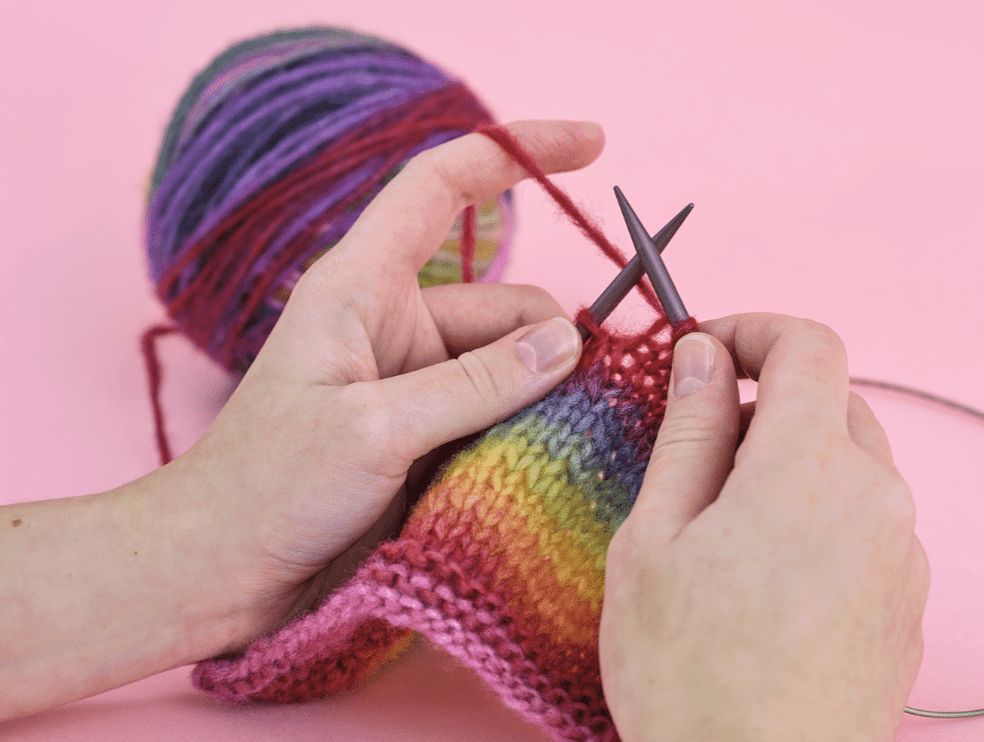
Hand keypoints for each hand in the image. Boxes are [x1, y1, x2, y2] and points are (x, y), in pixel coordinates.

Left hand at [165, 120, 598, 640]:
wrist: (226, 568)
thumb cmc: (270, 485)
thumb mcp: (377, 429)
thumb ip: (477, 383)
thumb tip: (565, 344)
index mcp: (360, 286)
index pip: (443, 185)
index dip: (518, 150)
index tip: (593, 144)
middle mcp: (392, 322)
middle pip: (503, 300)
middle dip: (551, 338)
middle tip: (586, 395)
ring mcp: (412, 380)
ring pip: (508, 363)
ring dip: (542, 395)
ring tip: (557, 443)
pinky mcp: (423, 430)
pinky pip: (496, 411)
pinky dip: (524, 428)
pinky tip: (539, 461)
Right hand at [598, 314, 929, 741]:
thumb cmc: (688, 673)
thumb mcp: (655, 536)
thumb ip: (689, 431)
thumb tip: (702, 356)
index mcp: (808, 470)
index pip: (809, 345)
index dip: (752, 330)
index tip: (704, 351)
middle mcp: (877, 499)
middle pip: (833, 399)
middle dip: (765, 398)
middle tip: (698, 447)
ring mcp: (903, 554)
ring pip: (852, 460)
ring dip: (790, 458)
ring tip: (723, 525)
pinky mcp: (907, 600)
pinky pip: (867, 519)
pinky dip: (818, 510)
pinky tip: (764, 573)